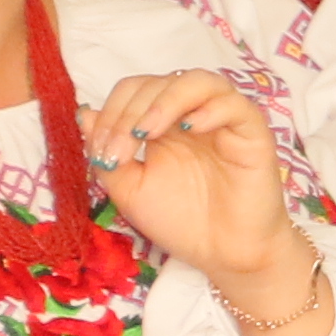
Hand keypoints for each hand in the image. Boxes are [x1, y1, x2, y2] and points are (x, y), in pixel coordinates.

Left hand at [88, 69, 305, 299]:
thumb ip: (107, 154)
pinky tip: (190, 128)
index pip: (133, 91)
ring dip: (164, 101)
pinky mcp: (251, 132)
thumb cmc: (181, 221)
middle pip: (156, 83)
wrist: (223, 255)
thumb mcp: (130, 190)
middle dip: (129, 113)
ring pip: (195, 81)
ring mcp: (222, 119)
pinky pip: (234, 104)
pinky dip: (209, 109)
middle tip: (120, 151)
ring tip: (146, 133)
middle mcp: (190, 113)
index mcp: (161, 122)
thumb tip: (84, 114)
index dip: (111, 112)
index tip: (102, 153)